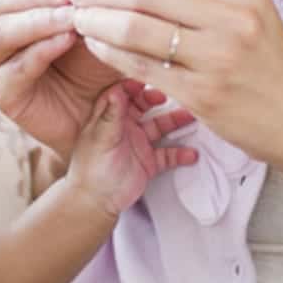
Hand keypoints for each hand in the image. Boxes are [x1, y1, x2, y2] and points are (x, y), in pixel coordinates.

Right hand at [0, 0, 122, 159]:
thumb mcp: (87, 24)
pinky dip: (43, 49)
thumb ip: (81, 0)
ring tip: (73, 15)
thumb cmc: (87, 62)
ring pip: (3, 31)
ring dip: (40, 19)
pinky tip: (68, 39)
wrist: (92, 113)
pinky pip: (17, 66)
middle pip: (2, 0)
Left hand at [65, 81, 197, 216]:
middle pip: (143, 106)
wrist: (96, 202)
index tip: (146, 79)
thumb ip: (111, 116)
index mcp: (108, 118)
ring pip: (160, 127)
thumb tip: (117, 90)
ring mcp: (138, 143)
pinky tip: (191, 154)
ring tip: (191, 117)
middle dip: (156, 98)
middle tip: (167, 96)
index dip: (132, 85)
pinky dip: (180, 154)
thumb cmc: (91, 170)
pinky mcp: (148, 162)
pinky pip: (168, 154)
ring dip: (175, 121)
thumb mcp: (102, 139)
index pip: (120, 94)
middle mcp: (124, 127)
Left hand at [68, 0, 282, 173]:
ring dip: (96, 20)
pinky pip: (141, 65)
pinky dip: (109, 52)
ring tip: (77, 17)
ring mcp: (219, 56)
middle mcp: (234, 15)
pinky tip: (94, 46)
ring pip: (136, 27)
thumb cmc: (265, 64)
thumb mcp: (247, 12)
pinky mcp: (204, 93)